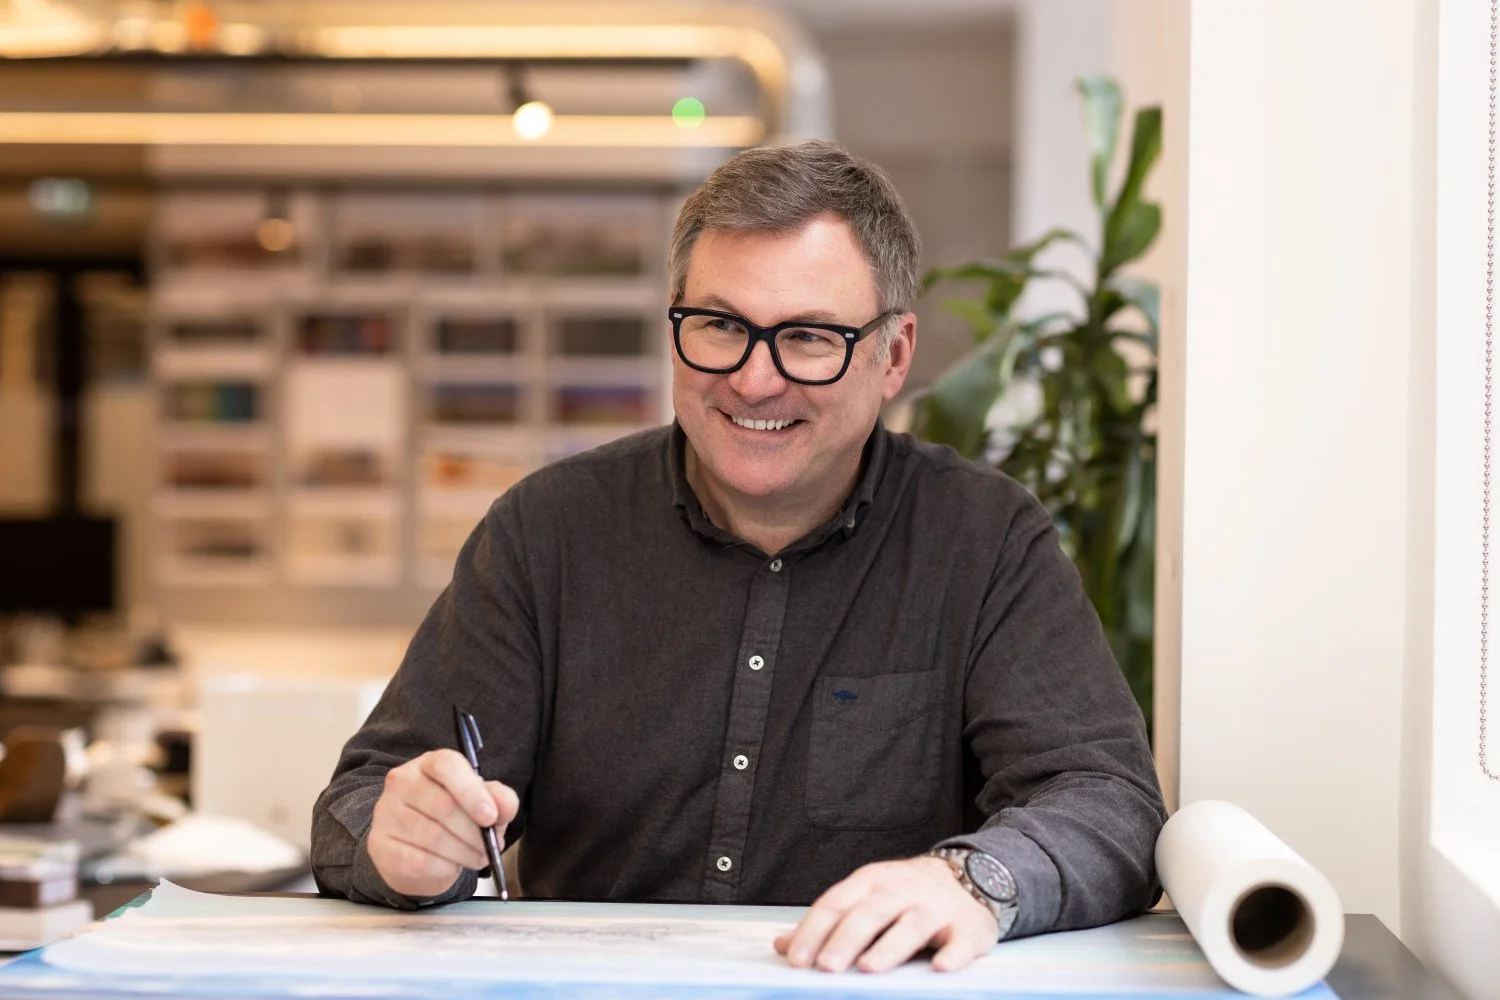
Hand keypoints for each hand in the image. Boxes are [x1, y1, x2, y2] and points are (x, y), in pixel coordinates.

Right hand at [366, 749, 519, 897]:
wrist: (418, 853)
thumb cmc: (454, 821)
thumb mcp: (483, 804)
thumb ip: (500, 800)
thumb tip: (503, 806)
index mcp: (429, 764)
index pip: (446, 766)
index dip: (472, 792)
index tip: (491, 817)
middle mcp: (402, 782)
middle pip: (443, 805)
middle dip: (474, 833)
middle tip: (488, 848)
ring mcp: (386, 813)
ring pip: (432, 836)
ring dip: (463, 853)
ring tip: (476, 858)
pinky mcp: (379, 845)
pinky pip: (419, 861)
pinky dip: (444, 868)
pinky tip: (451, 866)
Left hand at [773, 856, 998, 973]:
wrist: (968, 879)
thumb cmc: (905, 896)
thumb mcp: (864, 900)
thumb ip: (827, 925)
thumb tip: (782, 946)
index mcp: (871, 881)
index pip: (837, 903)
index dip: (815, 931)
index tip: (796, 959)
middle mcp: (902, 889)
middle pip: (870, 912)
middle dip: (846, 939)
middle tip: (826, 967)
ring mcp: (936, 907)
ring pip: (911, 924)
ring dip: (890, 946)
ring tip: (869, 968)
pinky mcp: (968, 927)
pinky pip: (961, 941)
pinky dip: (953, 954)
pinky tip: (942, 968)